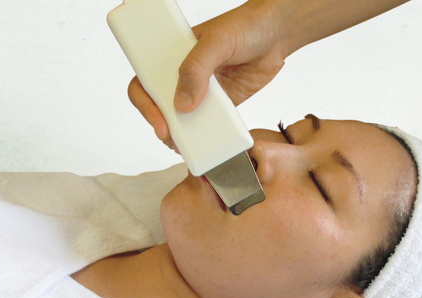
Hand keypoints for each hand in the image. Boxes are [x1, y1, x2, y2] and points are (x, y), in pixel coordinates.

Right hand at [128, 1, 287, 151]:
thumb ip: (197, 68)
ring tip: (187, 148)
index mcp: (173, 55)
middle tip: (171, 139)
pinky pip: (210, 123)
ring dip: (182, 135)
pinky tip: (209, 144)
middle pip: (161, 105)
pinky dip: (207, 136)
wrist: (276, 34)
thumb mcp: (217, 41)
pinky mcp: (221, 103)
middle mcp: (184, 75)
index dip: (146, 103)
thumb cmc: (245, 25)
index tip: (159, 120)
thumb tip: (183, 103)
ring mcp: (202, 91)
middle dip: (162, 125)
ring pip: (184, 118)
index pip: (147, 81)